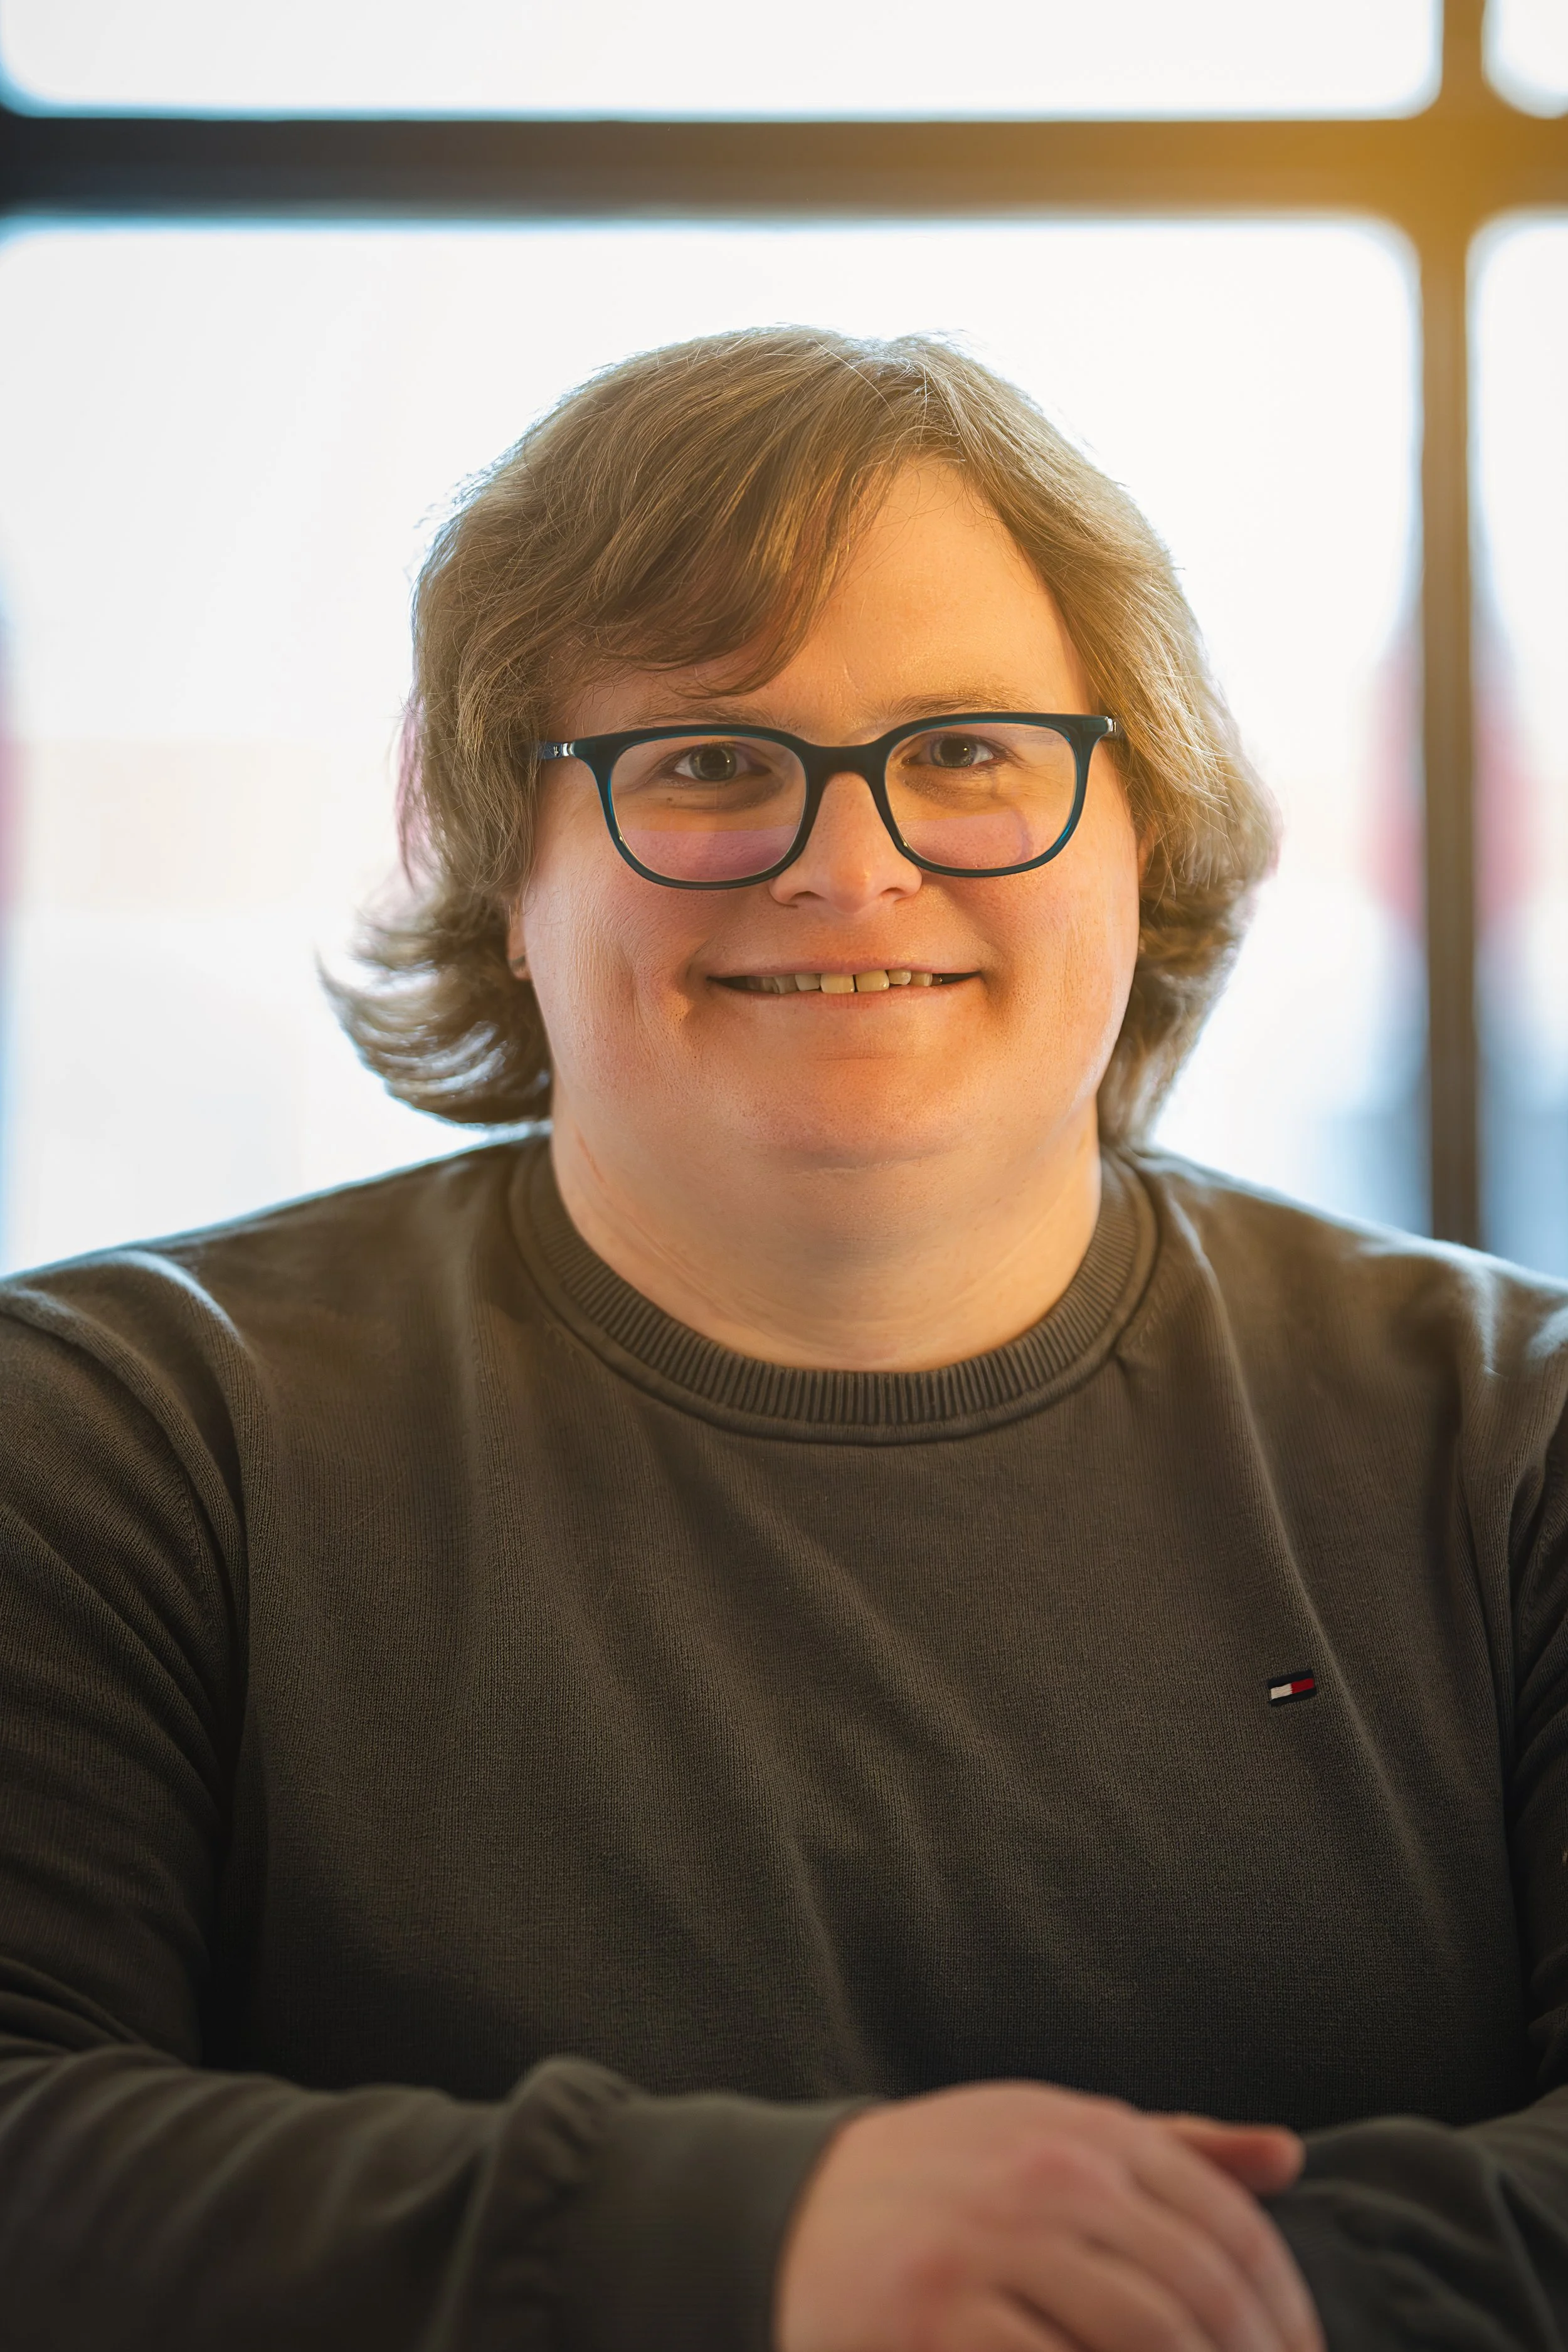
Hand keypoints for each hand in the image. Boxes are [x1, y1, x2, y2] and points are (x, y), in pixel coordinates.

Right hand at [774, 2081, 1323, 2351]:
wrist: (793, 2211)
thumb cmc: (946, 2180)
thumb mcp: (1051, 2131)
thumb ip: (1173, 2147)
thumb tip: (1288, 2156)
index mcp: (1088, 2131)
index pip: (1231, 2229)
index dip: (1288, 2315)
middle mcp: (1050, 2176)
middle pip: (1201, 2294)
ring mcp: (993, 2249)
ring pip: (1146, 2338)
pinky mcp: (941, 2322)